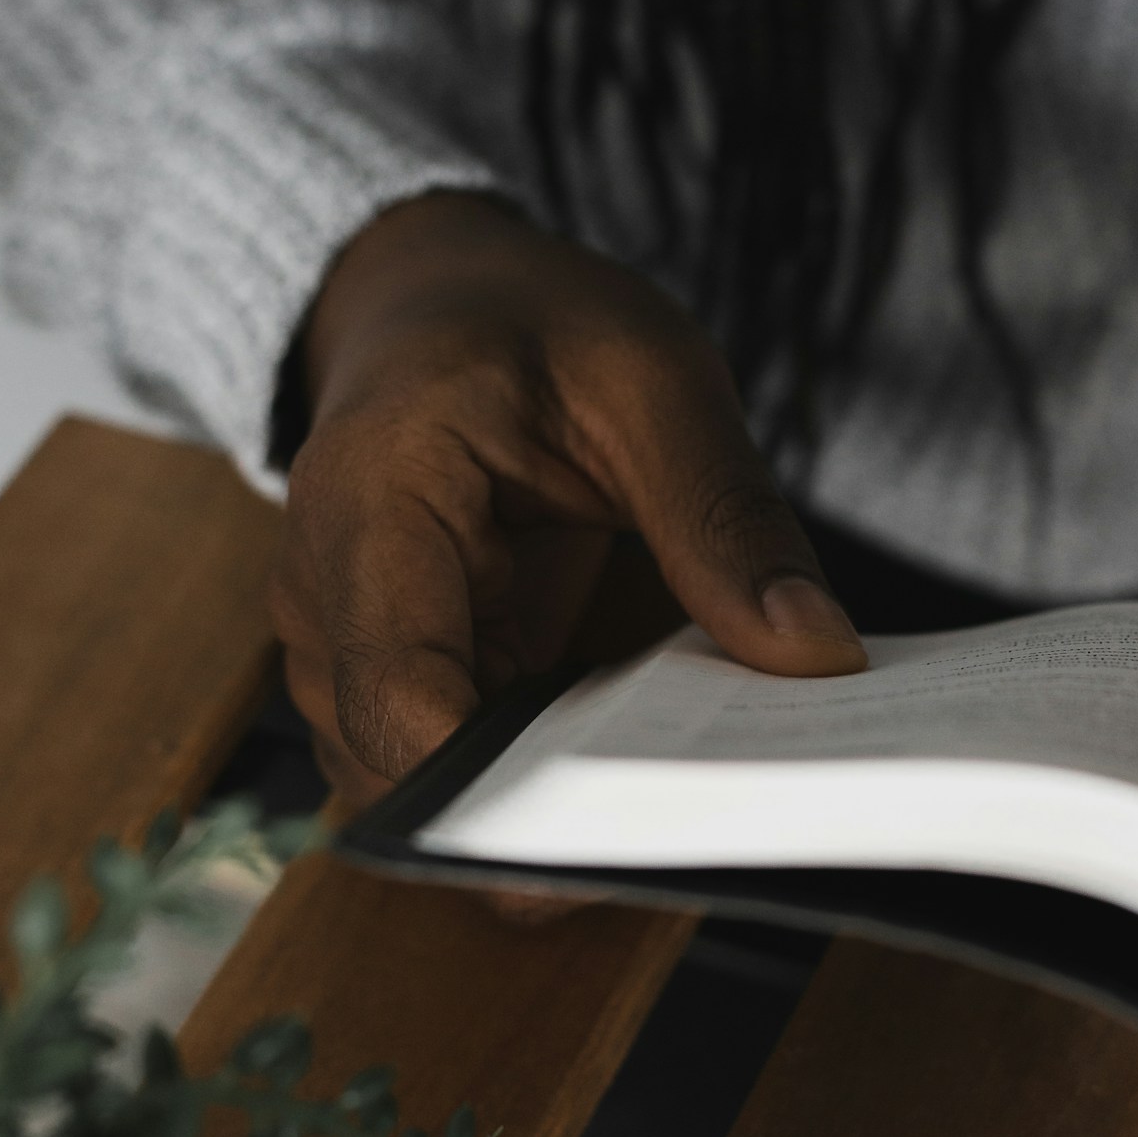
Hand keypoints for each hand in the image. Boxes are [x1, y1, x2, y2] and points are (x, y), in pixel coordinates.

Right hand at [271, 192, 865, 804]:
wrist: (431, 307)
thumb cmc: (523, 323)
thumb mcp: (650, 378)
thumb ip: (724, 515)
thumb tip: (815, 652)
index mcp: (367, 500)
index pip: (400, 694)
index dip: (500, 792)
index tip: (631, 829)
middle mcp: (321, 597)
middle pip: (405, 768)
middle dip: (544, 814)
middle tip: (699, 819)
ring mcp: (340, 651)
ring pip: (425, 789)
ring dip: (543, 806)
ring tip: (679, 786)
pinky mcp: (387, 682)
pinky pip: (451, 767)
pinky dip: (538, 777)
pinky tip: (634, 758)